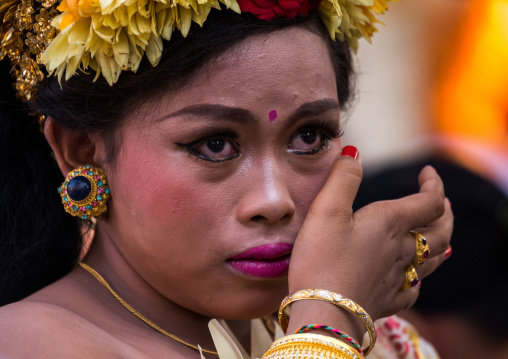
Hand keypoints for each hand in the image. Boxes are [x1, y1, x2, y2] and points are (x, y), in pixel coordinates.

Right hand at [287, 147, 452, 336]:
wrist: (323, 313)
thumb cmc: (322, 259)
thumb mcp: (326, 210)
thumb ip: (343, 179)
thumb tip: (354, 153)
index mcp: (390, 224)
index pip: (430, 201)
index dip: (434, 183)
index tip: (426, 172)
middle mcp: (401, 251)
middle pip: (441, 232)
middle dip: (446, 214)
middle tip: (443, 202)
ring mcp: (397, 278)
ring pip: (433, 260)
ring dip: (440, 243)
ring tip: (439, 234)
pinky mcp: (387, 300)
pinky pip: (413, 289)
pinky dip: (418, 278)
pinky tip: (413, 278)